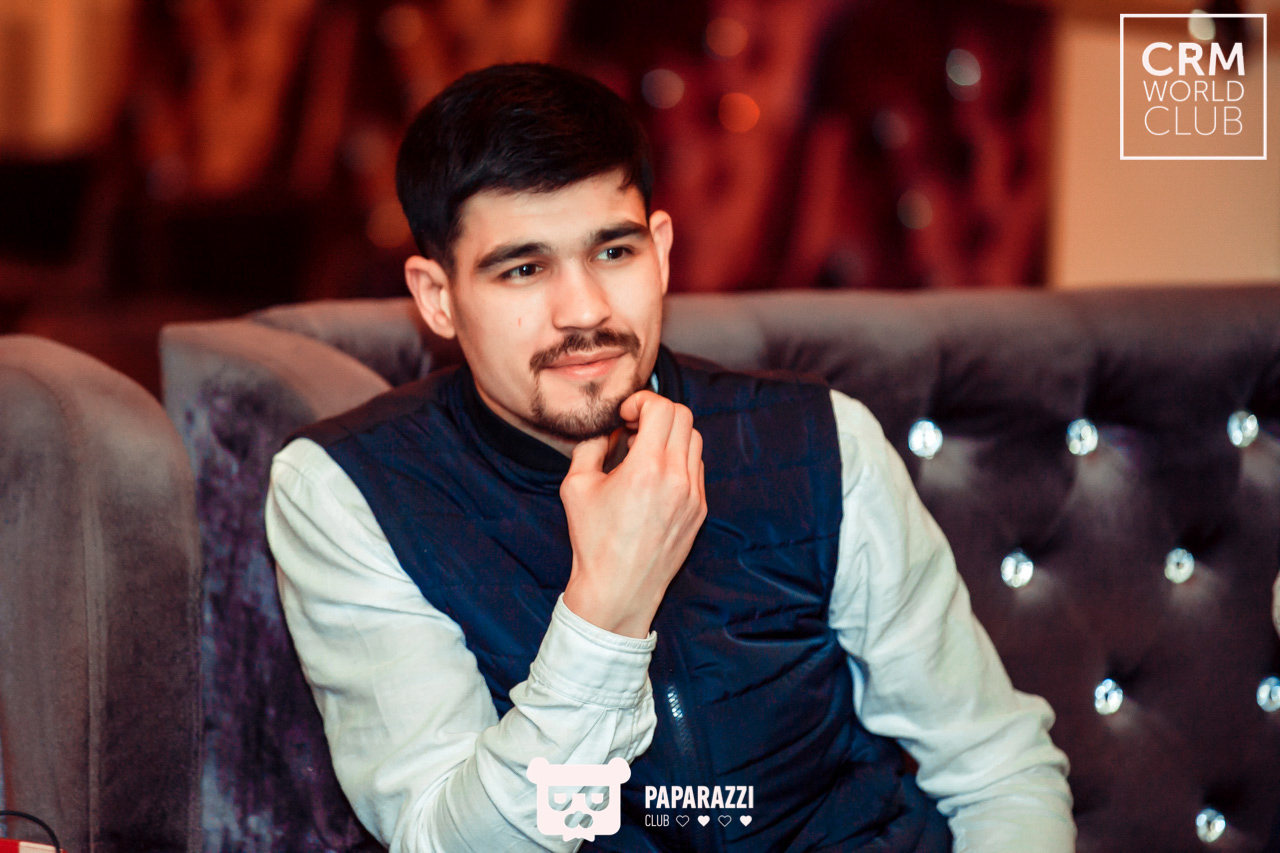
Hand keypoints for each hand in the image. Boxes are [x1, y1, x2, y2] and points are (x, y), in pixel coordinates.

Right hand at [560, 391, 706, 637]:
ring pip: (694, 440)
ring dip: (669, 435)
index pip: (662, 408)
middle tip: (632, 428)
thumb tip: (606, 430)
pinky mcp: (699, 511)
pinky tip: (654, 475)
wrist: (619, 590)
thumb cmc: (594, 542)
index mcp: (647, 468)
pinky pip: (696, 468)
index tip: (624, 415)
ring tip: (642, 452)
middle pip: (683, 417)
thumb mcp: (576, 487)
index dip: (640, 401)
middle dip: (656, 412)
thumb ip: (590, 447)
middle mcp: (677, 479)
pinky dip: (678, 459)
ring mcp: (694, 495)